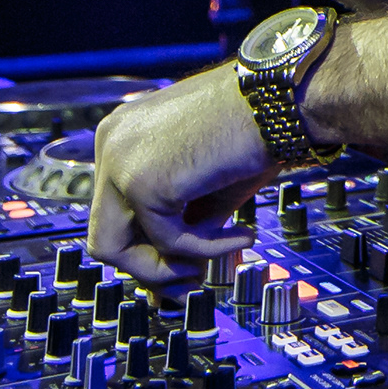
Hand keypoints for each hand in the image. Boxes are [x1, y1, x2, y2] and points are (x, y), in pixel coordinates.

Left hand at [85, 67, 267, 284]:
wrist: (284, 99)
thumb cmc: (256, 133)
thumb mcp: (205, 192)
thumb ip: (179, 230)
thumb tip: (164, 288)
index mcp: (122, 138)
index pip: (112, 213)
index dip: (147, 252)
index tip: (186, 269)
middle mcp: (111, 143)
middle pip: (103, 236)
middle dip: (149, 270)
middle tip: (193, 280)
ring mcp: (119, 161)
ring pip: (114, 249)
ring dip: (168, 267)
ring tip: (216, 257)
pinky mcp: (142, 181)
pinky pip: (167, 242)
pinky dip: (206, 249)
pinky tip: (241, 233)